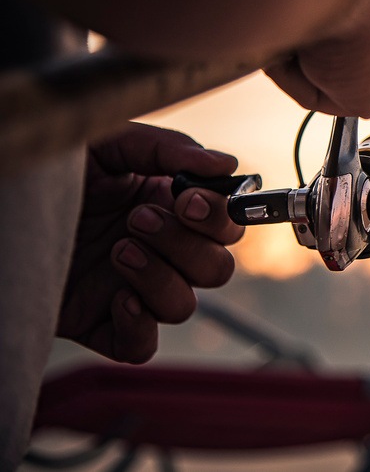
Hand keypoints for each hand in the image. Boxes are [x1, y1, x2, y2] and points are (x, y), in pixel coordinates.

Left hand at [57, 123, 242, 362]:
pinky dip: (139, 326)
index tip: (188, 200)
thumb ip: (169, 149)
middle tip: (138, 219)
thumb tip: (227, 164)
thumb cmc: (50, 171)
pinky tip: (118, 299)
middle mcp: (157, 249)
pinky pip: (141, 345)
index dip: (220, 218)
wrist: (1, 206)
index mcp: (167, 206)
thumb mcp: (110, 144)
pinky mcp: (98, 324)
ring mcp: (130, 288)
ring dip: (160, 279)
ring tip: (118, 250)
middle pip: (216, 268)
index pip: (226, 224)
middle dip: (186, 244)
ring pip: (183, 305)